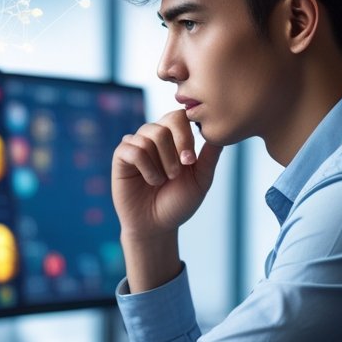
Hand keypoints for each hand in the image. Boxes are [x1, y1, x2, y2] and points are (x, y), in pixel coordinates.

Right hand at [112, 109, 221, 242]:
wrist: (156, 225)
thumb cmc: (178, 202)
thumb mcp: (201, 180)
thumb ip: (210, 156)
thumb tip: (221, 133)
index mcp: (173, 138)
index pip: (179, 116)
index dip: (185, 134)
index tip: (190, 160)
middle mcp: (153, 137)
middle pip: (165, 123)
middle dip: (175, 149)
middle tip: (177, 173)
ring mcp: (136, 145)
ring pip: (149, 135)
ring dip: (161, 162)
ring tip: (163, 180)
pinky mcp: (120, 157)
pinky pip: (133, 149)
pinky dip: (146, 167)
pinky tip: (150, 180)